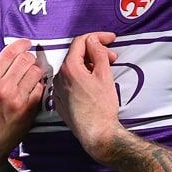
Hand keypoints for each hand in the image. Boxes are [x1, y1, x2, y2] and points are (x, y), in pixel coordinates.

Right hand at [0, 39, 45, 168]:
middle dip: (28, 58)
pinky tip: (32, 88)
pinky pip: (40, 88)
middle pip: (26, 60)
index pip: (10, 53)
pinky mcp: (29, 109)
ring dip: (35, 71)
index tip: (25, 43)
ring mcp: (18, 99)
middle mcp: (3, 88)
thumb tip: (9, 57)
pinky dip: (38, 86)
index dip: (21, 44)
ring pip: (36, 72)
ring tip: (30, 75)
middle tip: (28, 61)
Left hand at [52, 32, 124, 162]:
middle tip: (113, 57)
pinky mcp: (60, 101)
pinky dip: (82, 77)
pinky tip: (94, 84)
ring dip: (89, 65)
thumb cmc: (102, 106)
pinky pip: (70, 82)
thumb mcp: (105, 75)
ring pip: (73, 69)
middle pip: (77, 55)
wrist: (97, 134)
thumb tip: (94, 41)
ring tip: (105, 70)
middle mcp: (59, 77)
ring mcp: (58, 90)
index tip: (112, 39)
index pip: (80, 42)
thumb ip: (98, 53)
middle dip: (95, 52)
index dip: (97, 37)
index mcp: (69, 68)